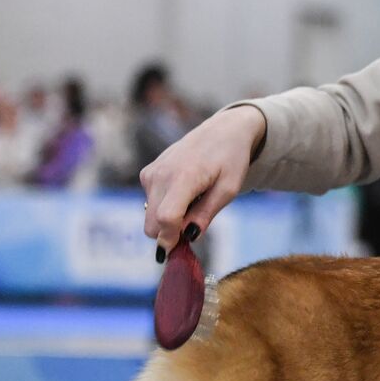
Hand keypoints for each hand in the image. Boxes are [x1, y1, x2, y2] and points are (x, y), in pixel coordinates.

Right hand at [141, 105, 264, 259]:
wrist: (223, 130)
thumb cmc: (231, 159)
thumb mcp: (228, 189)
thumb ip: (206, 213)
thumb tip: (189, 237)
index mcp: (183, 177)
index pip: (166, 218)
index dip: (171, 239)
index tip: (181, 250)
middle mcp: (161, 174)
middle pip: (152, 224)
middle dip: (171, 233)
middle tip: (196, 226)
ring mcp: (151, 173)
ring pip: (150, 216)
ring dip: (170, 219)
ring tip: (195, 201)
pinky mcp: (147, 173)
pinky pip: (151, 204)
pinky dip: (166, 207)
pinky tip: (186, 192)